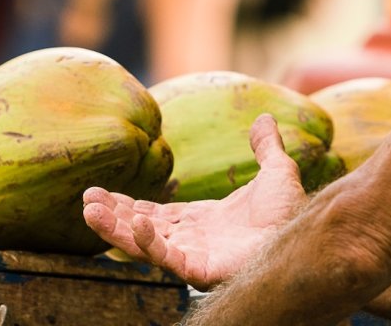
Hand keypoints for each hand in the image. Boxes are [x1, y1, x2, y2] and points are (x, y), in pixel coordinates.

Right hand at [82, 113, 307, 288]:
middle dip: (113, 217)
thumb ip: (266, 149)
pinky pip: (168, 259)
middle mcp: (192, 241)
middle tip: (86, 202)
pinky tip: (136, 224)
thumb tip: (264, 119)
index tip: (100, 193)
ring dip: (117, 230)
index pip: (154, 215)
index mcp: (201, 222)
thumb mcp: (277, 173)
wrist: (305, 235)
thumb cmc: (292, 214)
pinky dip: (149, 244)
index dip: (127, 206)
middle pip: (141, 230)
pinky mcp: (202, 270)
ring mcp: (195, 257)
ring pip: (145, 246)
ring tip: (90, 212)